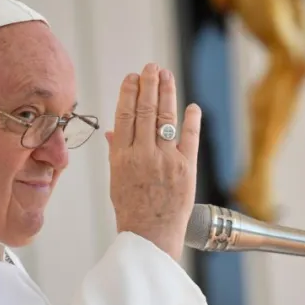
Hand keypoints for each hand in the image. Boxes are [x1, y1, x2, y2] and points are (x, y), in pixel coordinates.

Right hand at [105, 63, 201, 260]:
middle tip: (152, 68)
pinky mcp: (186, 169)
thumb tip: (112, 131)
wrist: (150, 236)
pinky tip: (192, 106)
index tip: (133, 77)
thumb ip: (116, 153)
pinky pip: (189, 138)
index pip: (125, 115)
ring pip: (165, 118)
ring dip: (166, 93)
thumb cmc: (131, 210)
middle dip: (149, 85)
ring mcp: (165, 160)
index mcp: (122, 157)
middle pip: (145, 110)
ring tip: (166, 76)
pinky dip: (191, 120)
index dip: (129, 92)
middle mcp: (143, 155)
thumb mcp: (116, 180)